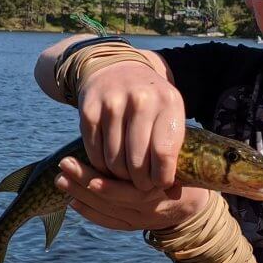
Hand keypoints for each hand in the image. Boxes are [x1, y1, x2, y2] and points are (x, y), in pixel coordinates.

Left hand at [54, 156, 208, 231]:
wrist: (195, 204)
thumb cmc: (184, 169)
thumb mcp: (178, 155)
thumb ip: (157, 143)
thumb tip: (121, 122)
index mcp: (162, 189)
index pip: (129, 189)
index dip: (106, 180)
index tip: (89, 163)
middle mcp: (151, 209)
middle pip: (112, 198)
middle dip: (85, 181)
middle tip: (65, 165)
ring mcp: (141, 220)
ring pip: (107, 210)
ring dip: (81, 195)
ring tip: (61, 180)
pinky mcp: (133, 226)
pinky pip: (108, 222)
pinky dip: (89, 212)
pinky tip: (72, 201)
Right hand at [77, 60, 184, 190]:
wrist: (116, 68)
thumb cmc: (150, 101)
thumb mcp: (169, 114)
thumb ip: (173, 149)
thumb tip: (172, 194)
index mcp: (168, 102)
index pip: (164, 153)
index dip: (161, 177)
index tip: (159, 185)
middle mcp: (141, 100)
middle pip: (137, 161)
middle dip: (140, 182)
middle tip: (141, 185)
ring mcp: (112, 104)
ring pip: (114, 161)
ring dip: (119, 176)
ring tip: (126, 175)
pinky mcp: (89, 110)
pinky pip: (94, 153)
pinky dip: (101, 167)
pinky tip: (109, 164)